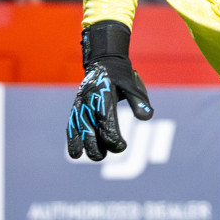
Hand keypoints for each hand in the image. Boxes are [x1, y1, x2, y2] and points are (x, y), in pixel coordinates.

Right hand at [67, 20, 152, 160]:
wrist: (103, 61)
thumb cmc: (121, 76)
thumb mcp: (133, 85)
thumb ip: (139, 102)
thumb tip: (147, 118)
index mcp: (104, 94)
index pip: (106, 120)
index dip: (112, 136)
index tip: (121, 147)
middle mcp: (89, 100)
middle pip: (90, 128)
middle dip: (97, 145)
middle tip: (106, 156)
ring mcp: (80, 104)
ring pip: (79, 128)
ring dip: (85, 145)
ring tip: (95, 157)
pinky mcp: (76, 108)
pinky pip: (72, 125)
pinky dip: (72, 139)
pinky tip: (76, 153)